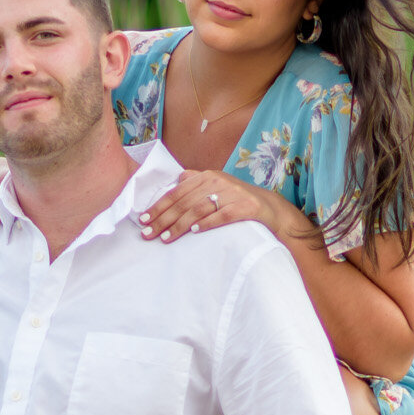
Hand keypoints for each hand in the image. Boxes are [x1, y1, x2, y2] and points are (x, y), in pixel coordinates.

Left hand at [137, 170, 284, 243]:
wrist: (270, 208)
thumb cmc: (236, 200)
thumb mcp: (216, 187)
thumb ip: (196, 183)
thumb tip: (175, 181)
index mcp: (207, 176)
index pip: (177, 192)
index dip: (159, 206)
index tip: (143, 220)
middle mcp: (218, 181)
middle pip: (184, 202)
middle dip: (163, 219)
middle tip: (148, 234)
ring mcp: (233, 193)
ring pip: (199, 209)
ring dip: (180, 225)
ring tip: (166, 238)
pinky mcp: (246, 207)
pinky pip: (223, 215)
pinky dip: (207, 223)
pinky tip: (194, 232)